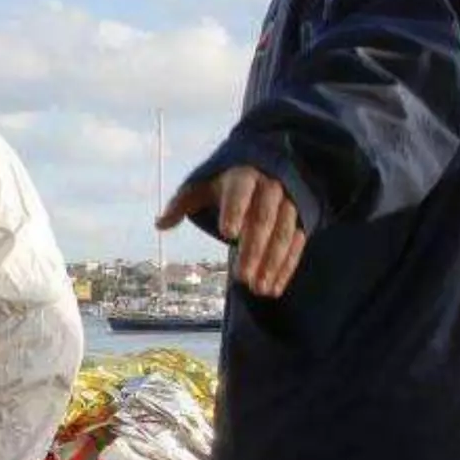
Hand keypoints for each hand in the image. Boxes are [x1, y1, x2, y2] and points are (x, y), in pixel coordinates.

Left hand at [157, 166, 305, 298]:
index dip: (235, 211)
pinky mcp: (300, 221)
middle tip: (242, 278)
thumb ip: (181, 205)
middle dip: (254, 249)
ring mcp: (288, 205)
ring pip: (284, 234)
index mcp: (243, 177)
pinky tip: (273, 289)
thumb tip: (160, 224)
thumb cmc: (224, 185)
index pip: (240, 193)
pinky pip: (296, 245)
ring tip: (258, 289)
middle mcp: (270, 188)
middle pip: (263, 219)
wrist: (265, 171)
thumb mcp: (200, 188)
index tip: (227, 233)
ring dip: (272, 263)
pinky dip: (285, 268)